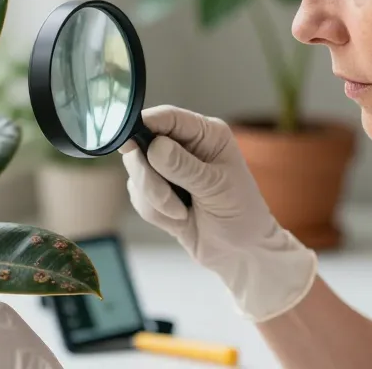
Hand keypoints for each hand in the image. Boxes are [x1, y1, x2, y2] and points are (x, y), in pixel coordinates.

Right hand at [120, 105, 316, 322]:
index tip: (130, 143)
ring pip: (136, 174)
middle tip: (170, 200)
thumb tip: (155, 146)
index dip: (145, 125)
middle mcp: (184, 147)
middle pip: (142, 144)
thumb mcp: (217, 188)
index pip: (168, 117)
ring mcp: (167, 170)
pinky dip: (154, 212)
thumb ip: (184, 167)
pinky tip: (178, 219)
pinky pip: (137, 196)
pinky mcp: (156, 192)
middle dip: (151, 177)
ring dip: (156, 199)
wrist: (240, 253)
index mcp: (206, 135)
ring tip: (183, 213)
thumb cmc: (241, 215)